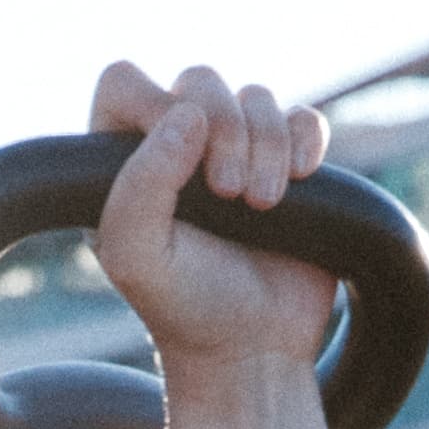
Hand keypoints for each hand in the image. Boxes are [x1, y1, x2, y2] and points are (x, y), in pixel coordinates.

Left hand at [89, 58, 335, 381]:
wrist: (254, 348)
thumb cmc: (185, 307)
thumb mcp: (137, 257)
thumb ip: (140, 185)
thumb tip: (188, 116)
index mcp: (124, 161)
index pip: (125, 83)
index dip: (153, 102)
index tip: (179, 157)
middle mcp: (179, 145)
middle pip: (200, 80)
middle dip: (223, 129)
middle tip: (228, 195)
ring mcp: (237, 150)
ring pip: (257, 96)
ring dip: (266, 146)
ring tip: (262, 206)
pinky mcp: (289, 162)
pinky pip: (303, 118)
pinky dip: (305, 143)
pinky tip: (299, 184)